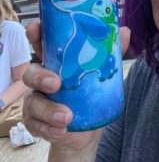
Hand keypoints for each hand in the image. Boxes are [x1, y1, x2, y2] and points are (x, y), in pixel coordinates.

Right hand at [23, 22, 130, 149]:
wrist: (86, 132)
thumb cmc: (90, 95)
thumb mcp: (102, 73)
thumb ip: (110, 53)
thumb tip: (125, 31)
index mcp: (56, 62)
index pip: (41, 44)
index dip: (35, 34)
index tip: (35, 28)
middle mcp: (42, 79)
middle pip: (30, 72)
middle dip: (40, 77)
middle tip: (56, 84)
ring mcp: (37, 100)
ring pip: (32, 102)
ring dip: (48, 110)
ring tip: (67, 117)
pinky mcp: (35, 122)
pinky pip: (35, 125)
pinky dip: (49, 128)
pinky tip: (61, 130)